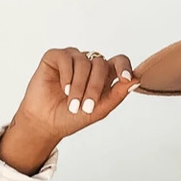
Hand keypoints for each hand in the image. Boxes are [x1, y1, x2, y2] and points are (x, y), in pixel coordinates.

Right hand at [0, 48, 136, 173]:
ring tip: (72, 103)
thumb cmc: (71, 117)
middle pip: (100, 64)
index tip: (125, 78)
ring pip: (84, 62)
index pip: (119, 61)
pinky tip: (64, 89)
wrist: (45, 123)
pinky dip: (67, 75)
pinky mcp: (55, 57)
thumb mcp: (99, 110)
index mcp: (103, 76)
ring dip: (79, 86)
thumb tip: (135, 80)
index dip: (124, 66)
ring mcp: (72, 59)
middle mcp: (89, 64)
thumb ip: (117, 95)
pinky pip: (66, 58)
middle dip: (95, 87)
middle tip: (86, 107)